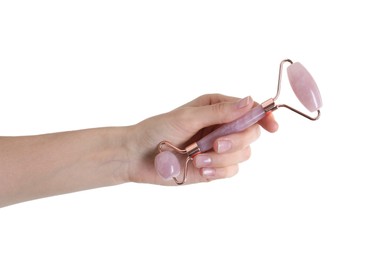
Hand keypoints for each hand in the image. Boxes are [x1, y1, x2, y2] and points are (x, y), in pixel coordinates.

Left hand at [125, 94, 277, 184]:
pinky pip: (231, 170)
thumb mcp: (189, 116)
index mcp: (217, 108)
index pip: (250, 111)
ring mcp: (218, 148)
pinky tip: (202, 169)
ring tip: (198, 159)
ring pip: (243, 154)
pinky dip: (219, 170)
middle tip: (214, 144)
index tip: (272, 127)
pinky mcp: (214, 166)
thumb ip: (220, 112)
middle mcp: (221, 127)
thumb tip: (250, 102)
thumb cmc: (158, 129)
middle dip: (236, 141)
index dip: (264, 117)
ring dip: (222, 158)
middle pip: (251, 134)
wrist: (139, 155)